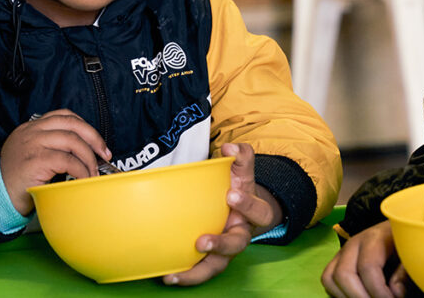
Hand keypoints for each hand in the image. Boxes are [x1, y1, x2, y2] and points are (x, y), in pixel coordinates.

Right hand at [0, 109, 109, 215]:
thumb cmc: (16, 180)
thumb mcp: (30, 155)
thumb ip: (49, 147)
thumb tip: (82, 152)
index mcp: (31, 128)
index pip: (63, 116)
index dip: (85, 126)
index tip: (97, 142)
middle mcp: (31, 132)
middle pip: (71, 123)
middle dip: (94, 138)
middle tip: (104, 154)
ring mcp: (33, 144)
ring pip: (72, 140)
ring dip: (89, 158)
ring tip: (93, 172)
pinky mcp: (35, 161)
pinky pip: (67, 160)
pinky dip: (81, 170)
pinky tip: (83, 178)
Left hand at [164, 143, 280, 285]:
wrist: (240, 207)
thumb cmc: (238, 188)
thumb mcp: (243, 170)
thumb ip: (240, 155)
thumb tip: (229, 147)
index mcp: (255, 214)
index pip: (257, 210)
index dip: (246, 204)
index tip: (231, 194)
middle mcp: (241, 235)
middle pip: (236, 245)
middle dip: (221, 245)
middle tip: (203, 241)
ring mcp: (226, 251)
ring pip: (216, 265)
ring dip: (196, 271)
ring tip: (176, 274)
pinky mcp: (210, 258)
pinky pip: (199, 270)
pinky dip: (184, 274)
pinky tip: (166, 275)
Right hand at [322, 220, 407, 297]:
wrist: (400, 229)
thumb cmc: (408, 244)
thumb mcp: (412, 254)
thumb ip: (405, 273)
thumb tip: (395, 293)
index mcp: (374, 238)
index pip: (368, 268)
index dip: (380, 292)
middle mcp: (353, 244)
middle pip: (343, 274)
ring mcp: (342, 252)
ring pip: (330, 278)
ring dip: (347, 297)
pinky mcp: (337, 261)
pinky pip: (328, 280)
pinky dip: (339, 294)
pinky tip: (357, 297)